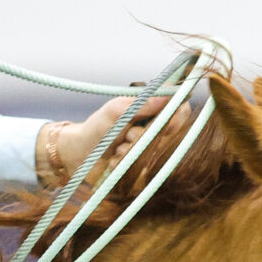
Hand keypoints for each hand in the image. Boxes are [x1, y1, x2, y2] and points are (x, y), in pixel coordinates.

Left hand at [37, 94, 173, 189]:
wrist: (80, 154)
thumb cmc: (98, 127)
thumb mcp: (117, 110)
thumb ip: (143, 104)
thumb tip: (169, 94)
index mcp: (152, 111)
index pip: (181, 111)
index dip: (177, 118)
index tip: (165, 124)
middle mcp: (155, 130)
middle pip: (169, 134)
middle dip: (145, 137)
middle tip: (128, 136)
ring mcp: (150, 149)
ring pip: (155, 152)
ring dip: (132, 151)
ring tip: (117, 148)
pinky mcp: (142, 167)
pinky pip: (144, 167)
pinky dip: (126, 163)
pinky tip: (115, 161)